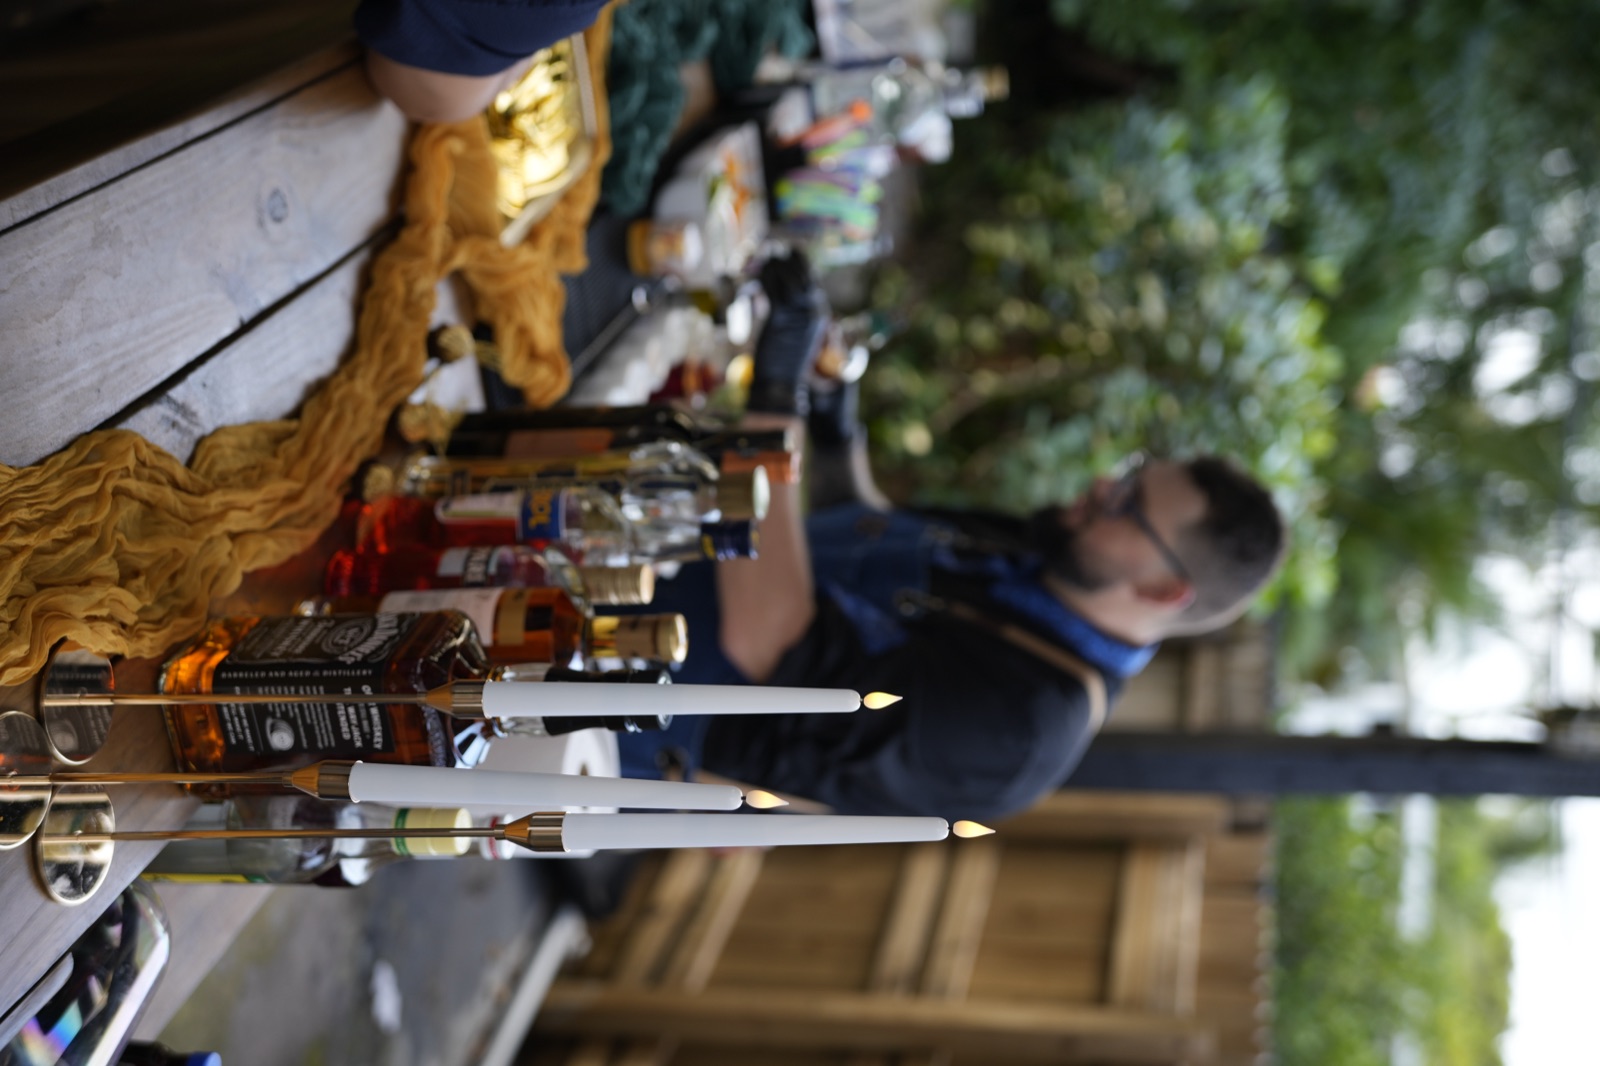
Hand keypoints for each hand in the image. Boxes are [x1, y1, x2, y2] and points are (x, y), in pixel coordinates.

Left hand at [746, 248, 828, 415]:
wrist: (782, 384)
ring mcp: (794, 313)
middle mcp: (809, 311)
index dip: (800, 264)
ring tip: (766, 255)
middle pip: (798, 275)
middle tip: (777, 250)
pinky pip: (770, 290)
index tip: (790, 253)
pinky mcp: (777, 318)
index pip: (811, 280)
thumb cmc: (787, 366)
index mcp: (817, 314)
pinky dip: (763, 278)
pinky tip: (758, 270)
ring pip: (783, 279)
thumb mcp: (798, 338)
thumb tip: (784, 300)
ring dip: (773, 265)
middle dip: (787, 260)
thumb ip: (796, 318)